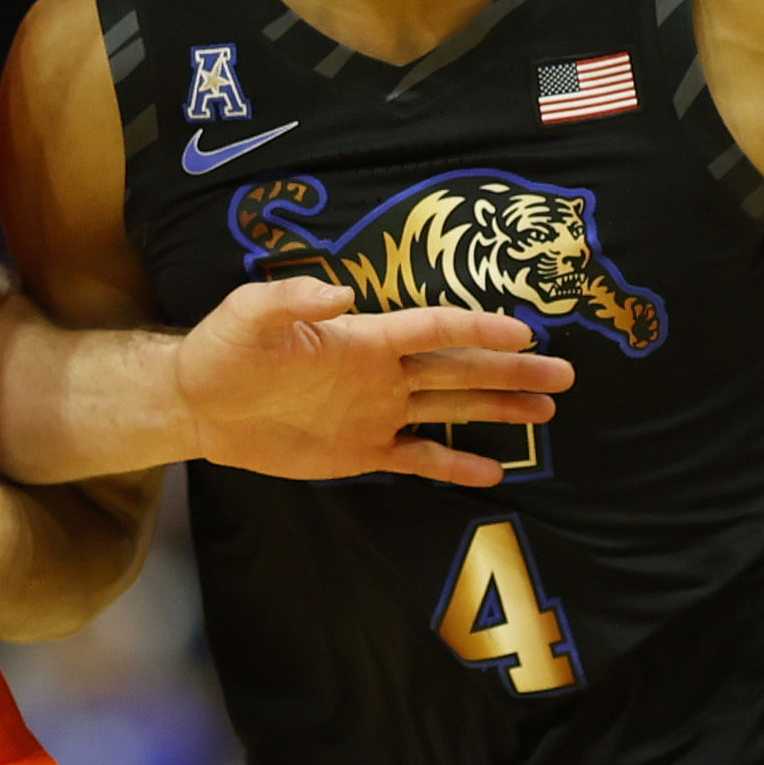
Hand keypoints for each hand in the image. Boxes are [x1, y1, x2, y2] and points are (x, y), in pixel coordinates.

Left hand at [175, 278, 574, 488]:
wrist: (200, 403)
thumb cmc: (224, 348)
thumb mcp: (249, 315)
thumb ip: (292, 300)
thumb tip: (342, 292)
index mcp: (365, 338)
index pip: (434, 329)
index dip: (479, 329)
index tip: (525, 333)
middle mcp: (383, 373)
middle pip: (460, 369)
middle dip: (511, 371)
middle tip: (564, 376)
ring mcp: (377, 413)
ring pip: (451, 409)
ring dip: (497, 409)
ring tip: (545, 411)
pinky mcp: (362, 451)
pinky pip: (418, 459)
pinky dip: (453, 465)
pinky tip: (493, 472)